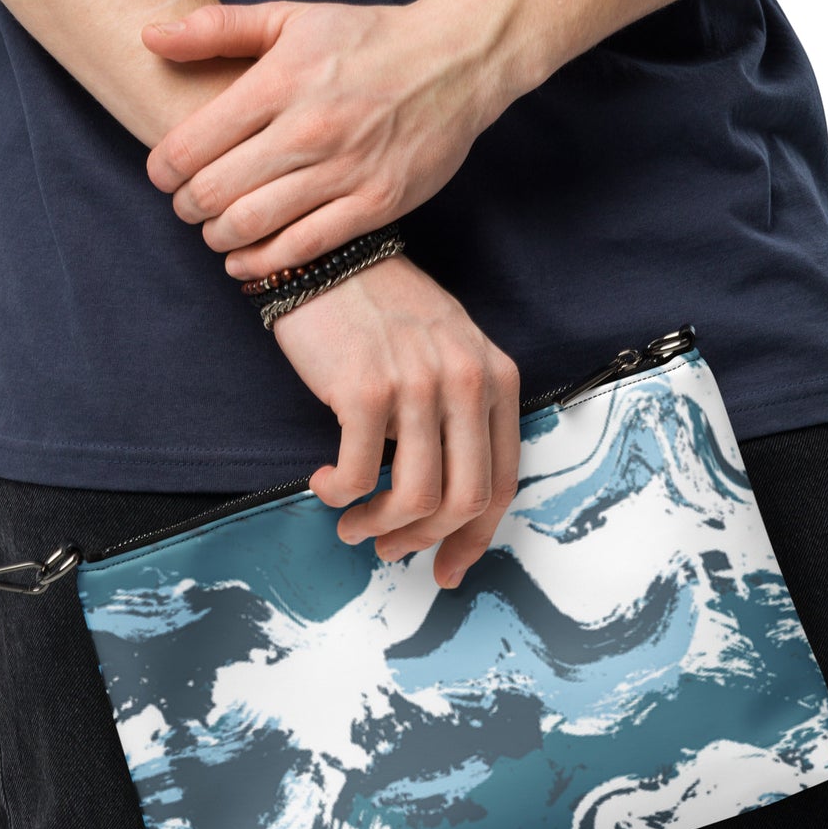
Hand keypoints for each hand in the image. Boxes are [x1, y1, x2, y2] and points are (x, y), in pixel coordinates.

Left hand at [141, 0, 515, 278]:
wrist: (457, 60)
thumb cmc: (365, 40)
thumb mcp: (292, 18)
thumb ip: (217, 29)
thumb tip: (149, 36)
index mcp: (281, 80)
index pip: (192, 143)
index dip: (163, 170)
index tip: (163, 175)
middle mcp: (310, 127)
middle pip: (215, 191)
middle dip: (187, 208)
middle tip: (187, 207)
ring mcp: (345, 170)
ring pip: (253, 224)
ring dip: (219, 238)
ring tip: (215, 232)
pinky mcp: (376, 204)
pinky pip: (303, 249)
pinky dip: (263, 264)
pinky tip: (245, 262)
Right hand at [276, 254, 520, 588]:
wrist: (328, 259)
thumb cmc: (380, 314)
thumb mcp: (445, 355)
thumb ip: (458, 417)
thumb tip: (441, 503)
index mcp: (495, 377)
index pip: (503, 481)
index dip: (475, 539)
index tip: (446, 569)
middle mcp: (466, 381)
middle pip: (465, 499)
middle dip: (425, 541)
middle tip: (388, 549)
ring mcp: (419, 385)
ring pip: (417, 497)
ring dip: (378, 526)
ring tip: (352, 525)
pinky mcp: (366, 390)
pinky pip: (359, 474)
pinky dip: (338, 494)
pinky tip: (324, 484)